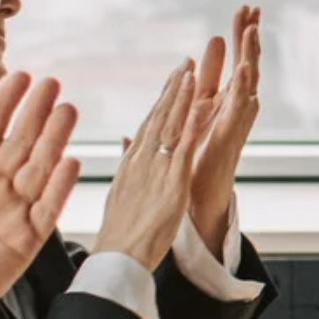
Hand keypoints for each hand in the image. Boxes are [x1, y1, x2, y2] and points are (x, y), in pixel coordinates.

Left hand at [0, 72, 82, 318]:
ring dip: (53, 141)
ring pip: (38, 171)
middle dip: (35, 114)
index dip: (3, 104)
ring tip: (67, 111)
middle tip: (52, 82)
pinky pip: (45, 212)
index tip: (19, 75)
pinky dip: (58, 188)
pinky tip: (71, 162)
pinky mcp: (23, 243)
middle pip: (19, 144)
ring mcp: (10, 214)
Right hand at [95, 59, 202, 270]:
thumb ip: (128, 167)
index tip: (171, 80)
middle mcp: (142, 160)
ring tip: (190, 72)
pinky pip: (183, 148)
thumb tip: (127, 147)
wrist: (118, 255)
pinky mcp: (171, 183)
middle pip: (158, 117)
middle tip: (184, 63)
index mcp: (132, 163)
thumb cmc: (120, 232)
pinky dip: (191, 125)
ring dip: (181, 97)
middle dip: (172, 89)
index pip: (149, 124)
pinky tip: (199, 106)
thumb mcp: (122, 193)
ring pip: (170, 125)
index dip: (161, 100)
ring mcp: (156, 169)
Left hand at [188, 5, 262, 257]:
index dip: (237, 37)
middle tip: (252, 7)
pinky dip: (242, 91)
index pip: (230, 62)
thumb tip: (170, 86)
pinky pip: (237, 112)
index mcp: (218, 104)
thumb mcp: (183, 127)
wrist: (196, 202)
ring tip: (253, 30)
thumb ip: (178, 107)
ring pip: (245, 83)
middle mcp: (231, 111)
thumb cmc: (190, 168)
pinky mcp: (229, 139)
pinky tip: (245, 71)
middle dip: (247, 37)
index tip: (244, 9)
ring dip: (249, 56)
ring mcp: (233, 124)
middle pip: (243, 66)